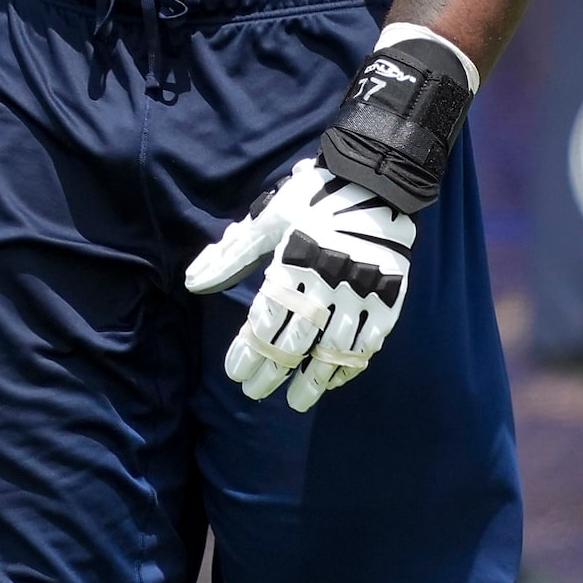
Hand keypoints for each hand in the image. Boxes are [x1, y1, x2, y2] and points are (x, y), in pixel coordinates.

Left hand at [184, 159, 415, 411]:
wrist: (377, 181)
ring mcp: (361, 294)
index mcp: (293, 265)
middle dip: (271, 373)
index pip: (265, 324)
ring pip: (333, 352)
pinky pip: (369, 343)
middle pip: (295, 344)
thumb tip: (193, 283)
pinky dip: (351, 364)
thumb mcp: (268, 219)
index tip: (236, 373)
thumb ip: (231, 255)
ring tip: (297, 401)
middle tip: (255, 392)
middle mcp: (326, 285)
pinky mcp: (389, 297)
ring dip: (313, 381)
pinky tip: (335, 377)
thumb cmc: (314, 198)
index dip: (248, 354)